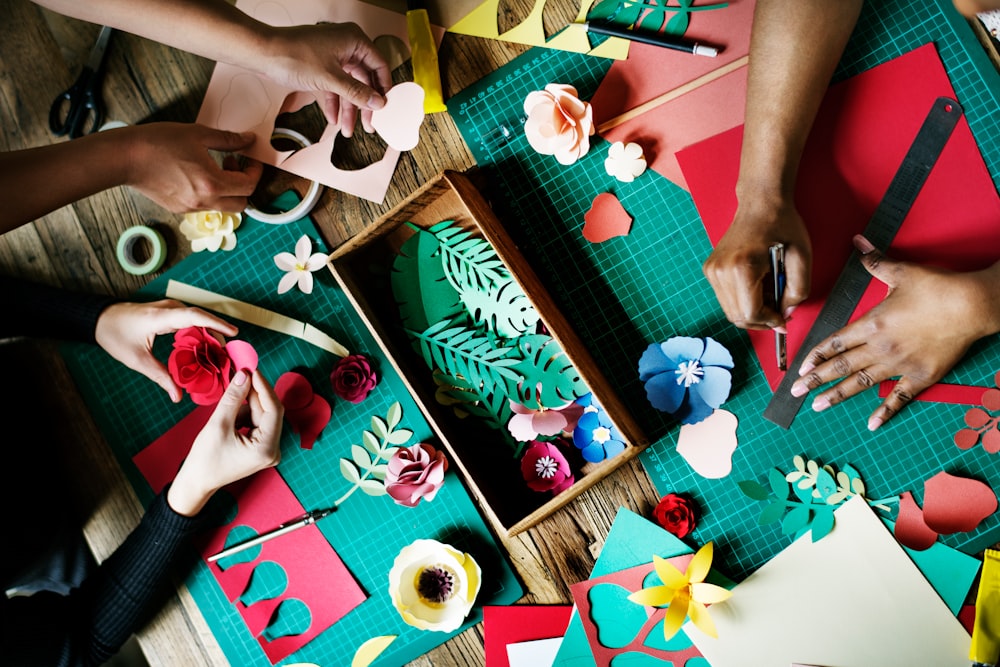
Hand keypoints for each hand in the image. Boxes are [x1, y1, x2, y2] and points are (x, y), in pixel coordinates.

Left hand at [94, 299, 237, 401]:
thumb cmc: (115, 335)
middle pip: (201, 318)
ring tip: (220, 353)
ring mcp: (169, 308)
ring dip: (209, 333)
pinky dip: (200, 332)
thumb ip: (161, 377)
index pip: (195, 317)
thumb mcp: (137, 360)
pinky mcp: (169, 311)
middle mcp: (169, 308)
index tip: (234, 333)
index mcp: (161, 317)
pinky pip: (190, 320)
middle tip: (229, 355)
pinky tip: (203, 347)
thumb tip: (177, 397)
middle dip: (217, 335)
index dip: (216, 324)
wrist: (99, 319)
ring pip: (197, 319)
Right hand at [124, 123, 263, 211]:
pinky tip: (197, 174)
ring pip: (223, 207)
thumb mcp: (198, 134)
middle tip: (233, 164)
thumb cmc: (158, 143)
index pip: (248, 186)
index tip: (250, 159)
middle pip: (241, 204)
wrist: (124, 158)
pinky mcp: (178, 209)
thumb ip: (228, 139)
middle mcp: (203, 202)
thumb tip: (248, 139)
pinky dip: (211, 194)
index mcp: (212, 184)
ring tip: (213, 167)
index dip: (255, 172)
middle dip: (244, 185)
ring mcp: (190, 208)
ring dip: (227, 190)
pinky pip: (205, 206)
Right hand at [168, 370, 283, 515]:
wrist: (196, 482)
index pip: (274, 410)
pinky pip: (256, 423)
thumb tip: (244, 375)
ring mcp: (268, 450)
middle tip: (242, 374)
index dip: (263, 387)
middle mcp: (273, 450)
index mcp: (267, 449)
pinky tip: (230, 415)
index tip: (252, 370)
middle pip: (269, 412)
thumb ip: (234, 398)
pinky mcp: (261, 447)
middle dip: (255, 393)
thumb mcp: (218, 424)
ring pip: (262, 416)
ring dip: (246, 404)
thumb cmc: (205, 459)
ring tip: (228, 401)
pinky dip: (244, 414)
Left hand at [259, 22, 390, 136]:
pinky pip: (334, 87)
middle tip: (368, 124)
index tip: (384, 107)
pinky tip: (333, 118)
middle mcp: (346, 46)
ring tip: (347, 129)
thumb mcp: (331, 79)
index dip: (383, 88)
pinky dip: (334, 103)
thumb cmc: (292, 55)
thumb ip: (357, 92)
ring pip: (348, 86)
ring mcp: (333, 56)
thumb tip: (378, 102)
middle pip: (364, 80)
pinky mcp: (322, 66)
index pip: (379, 65)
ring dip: (348, 108)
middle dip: (363, 105)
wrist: (263, 54)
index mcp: (353, 40)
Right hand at [702, 196, 811, 329]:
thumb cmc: (782, 225)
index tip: (782, 321)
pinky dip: (743, 300)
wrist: (761, 202)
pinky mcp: (711, 269)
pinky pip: (726, 298)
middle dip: (760, 320)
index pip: (750, 314)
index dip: (769, 322)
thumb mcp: (802, 258)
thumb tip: (785, 314)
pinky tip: (757, 286)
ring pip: (730, 310)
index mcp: (742, 268)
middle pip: (736, 317)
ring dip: (751, 311)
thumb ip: (798, 291)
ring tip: (769, 294)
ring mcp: (713, 270)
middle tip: (778, 311)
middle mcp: (721, 271)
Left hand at [791, 235, 999, 429]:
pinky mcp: (921, 375)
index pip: (834, 343)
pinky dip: (884, 411)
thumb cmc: (937, 288)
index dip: (815, 356)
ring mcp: (899, 364)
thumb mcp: (901, 272)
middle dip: (815, 380)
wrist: (972, 306)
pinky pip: (898, 397)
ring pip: (861, 383)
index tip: (800, 367)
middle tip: (795, 392)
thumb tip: (858, 241)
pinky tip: (871, 424)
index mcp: (871, 323)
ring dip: (837, 395)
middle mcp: (880, 347)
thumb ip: (874, 261)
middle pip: (840, 366)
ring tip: (818, 406)